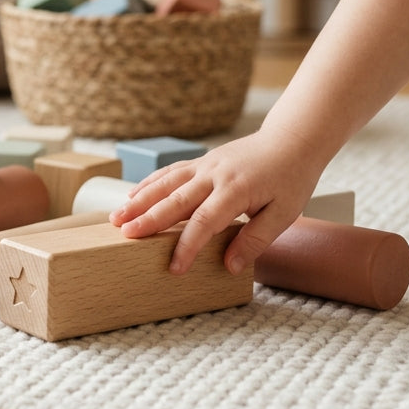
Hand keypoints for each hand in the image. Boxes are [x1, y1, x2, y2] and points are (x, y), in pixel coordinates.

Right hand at [108, 129, 323, 275]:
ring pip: (165, 184)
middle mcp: (214, 175)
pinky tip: (132, 196)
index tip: (174, 267)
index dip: (187, 246)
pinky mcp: (201, 161)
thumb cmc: (291, 179)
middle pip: (175, 200)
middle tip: (125, 235)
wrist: (292, 140)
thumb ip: (255, 239)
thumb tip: (229, 266)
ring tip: (116, 217)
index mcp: (235, 191)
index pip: (204, 222)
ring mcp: (204, 165)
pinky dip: (149, 184)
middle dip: (148, 220)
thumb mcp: (284, 214)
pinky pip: (170, 172)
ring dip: (139, 201)